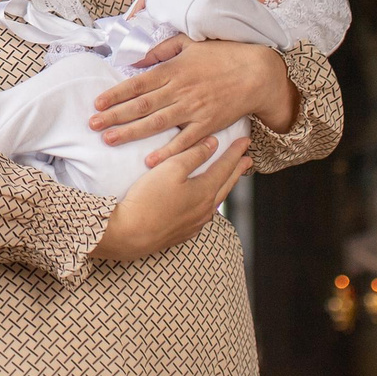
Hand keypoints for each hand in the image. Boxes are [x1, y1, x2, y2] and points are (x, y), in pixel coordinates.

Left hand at [92, 37, 295, 155]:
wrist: (256, 73)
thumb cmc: (222, 55)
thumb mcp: (188, 43)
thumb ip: (160, 50)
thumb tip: (136, 60)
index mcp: (173, 69)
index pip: (137, 83)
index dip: (115, 94)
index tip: (97, 104)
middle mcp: (180, 90)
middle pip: (141, 105)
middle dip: (114, 116)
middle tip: (93, 125)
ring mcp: (193, 109)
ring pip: (156, 123)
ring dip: (130, 133)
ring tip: (109, 139)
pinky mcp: (207, 125)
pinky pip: (184, 141)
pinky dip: (166, 151)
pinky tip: (149, 160)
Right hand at [94, 136, 251, 260]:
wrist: (129, 234)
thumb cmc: (148, 198)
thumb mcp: (171, 168)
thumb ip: (194, 155)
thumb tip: (212, 144)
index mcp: (205, 191)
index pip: (225, 167)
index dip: (235, 152)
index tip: (245, 141)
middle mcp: (205, 209)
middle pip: (226, 185)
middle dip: (237, 170)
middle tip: (247, 160)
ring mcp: (195, 224)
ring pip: (217, 200)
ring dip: (225, 186)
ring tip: (229, 179)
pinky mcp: (183, 233)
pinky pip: (205, 214)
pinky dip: (211, 201)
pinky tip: (207, 203)